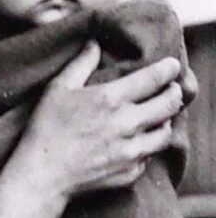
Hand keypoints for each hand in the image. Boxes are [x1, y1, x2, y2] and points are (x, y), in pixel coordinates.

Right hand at [17, 43, 182, 198]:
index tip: (172, 66)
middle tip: (172, 89)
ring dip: (166, 120)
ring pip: (166, 132)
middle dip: (175, 93)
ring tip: (160, 116)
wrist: (43, 174)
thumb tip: (94, 43)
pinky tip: (140, 142)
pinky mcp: (130, 172)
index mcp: (111, 99)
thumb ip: (80, 64)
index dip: (168, 69)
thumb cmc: (46, 129)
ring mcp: (131, 150)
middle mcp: (127, 123)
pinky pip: (150, 156)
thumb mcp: (57, 89)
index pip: (154, 78)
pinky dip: (148, 146)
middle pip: (169, 104)